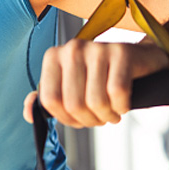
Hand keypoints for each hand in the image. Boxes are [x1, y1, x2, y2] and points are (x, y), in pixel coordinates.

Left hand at [22, 39, 168, 127]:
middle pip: (73, 104)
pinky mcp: (121, 52)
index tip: (78, 119)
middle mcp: (72, 49)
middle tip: (100, 118)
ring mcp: (96, 48)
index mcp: (53, 57)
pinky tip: (123, 103)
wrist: (139, 58)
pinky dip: (122, 107)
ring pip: (96, 102)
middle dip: (89, 120)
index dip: (65, 119)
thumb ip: (47, 98)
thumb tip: (28, 113)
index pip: (49, 100)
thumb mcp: (69, 84)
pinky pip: (118, 93)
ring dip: (107, 116)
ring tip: (111, 112)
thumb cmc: (101, 76)